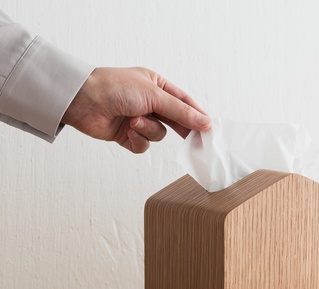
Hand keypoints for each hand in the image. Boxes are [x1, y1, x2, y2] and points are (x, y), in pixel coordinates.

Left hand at [61, 67, 211, 152]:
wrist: (81, 100)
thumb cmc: (115, 87)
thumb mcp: (155, 96)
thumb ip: (182, 112)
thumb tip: (206, 122)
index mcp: (156, 85)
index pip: (184, 102)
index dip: (197, 115)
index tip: (209, 128)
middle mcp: (148, 102)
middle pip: (174, 120)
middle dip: (181, 129)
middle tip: (196, 141)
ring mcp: (138, 119)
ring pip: (159, 134)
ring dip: (148, 130)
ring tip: (134, 122)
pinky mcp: (126, 135)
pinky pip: (144, 145)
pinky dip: (138, 140)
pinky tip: (128, 132)